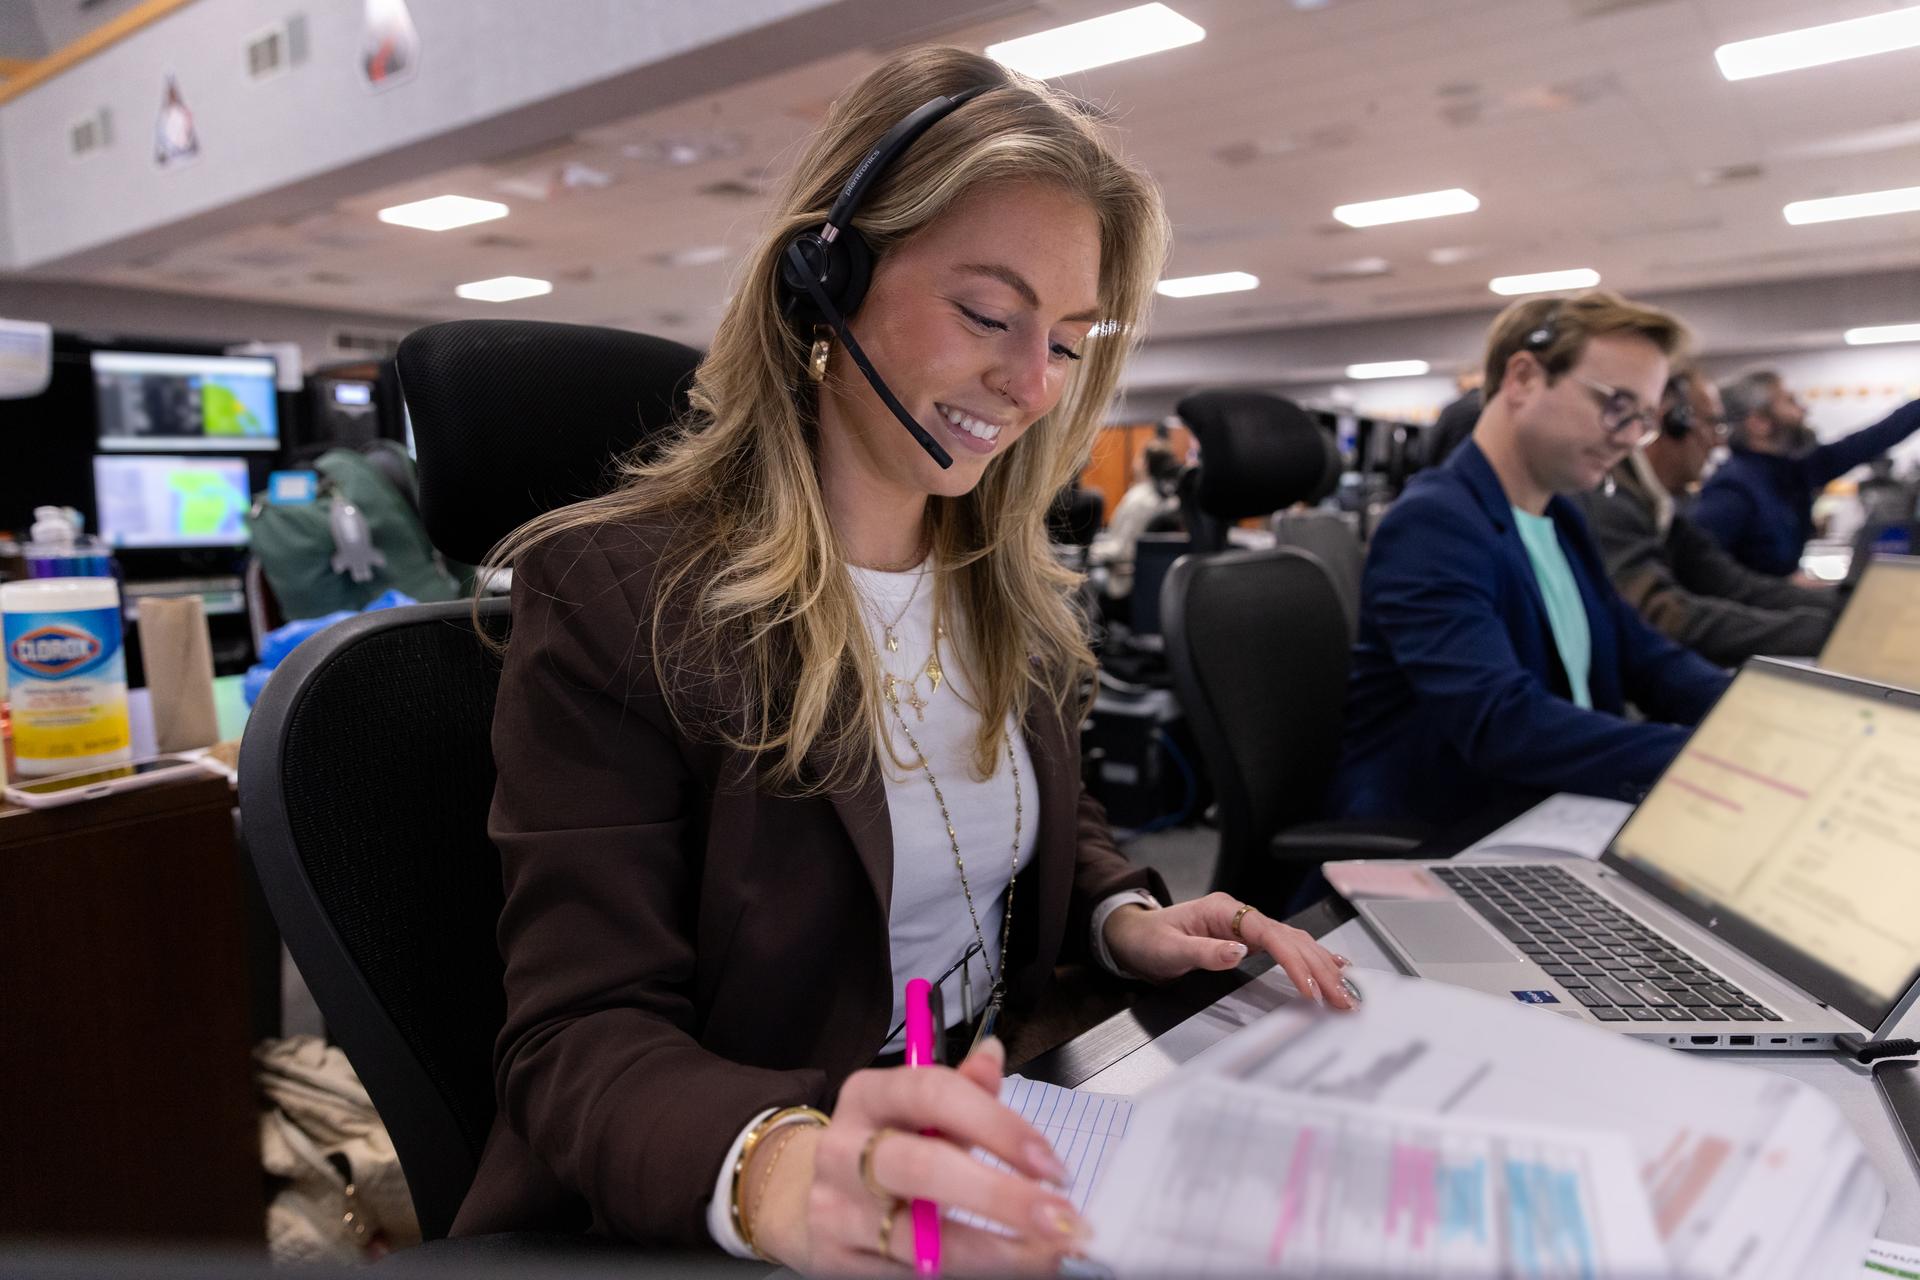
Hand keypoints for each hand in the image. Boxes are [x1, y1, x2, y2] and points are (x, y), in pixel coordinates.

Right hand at [750, 1036, 1087, 1274]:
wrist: (800, 1197)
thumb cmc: (879, 1147)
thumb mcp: (914, 1108)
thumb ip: (962, 1089)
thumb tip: (994, 1053)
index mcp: (869, 1096)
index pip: (934, 1095)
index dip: (998, 1126)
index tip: (1051, 1163)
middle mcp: (845, 1150)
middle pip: (924, 1169)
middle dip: (1001, 1197)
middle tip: (1061, 1218)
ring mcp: (838, 1210)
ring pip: (920, 1237)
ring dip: (996, 1252)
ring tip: (1048, 1256)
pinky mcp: (837, 1263)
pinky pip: (909, 1274)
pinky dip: (965, 1274)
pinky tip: (1004, 1268)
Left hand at [1102, 891, 1358, 1009]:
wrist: (1133, 936)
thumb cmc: (1148, 940)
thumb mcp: (1170, 949)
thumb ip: (1204, 951)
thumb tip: (1238, 951)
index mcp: (1223, 910)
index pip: (1269, 934)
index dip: (1293, 961)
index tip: (1310, 988)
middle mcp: (1239, 914)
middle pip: (1290, 938)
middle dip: (1319, 968)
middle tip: (1343, 997)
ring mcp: (1244, 925)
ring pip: (1294, 941)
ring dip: (1321, 965)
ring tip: (1346, 988)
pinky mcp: (1246, 938)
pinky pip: (1286, 945)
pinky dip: (1310, 957)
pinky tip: (1330, 967)